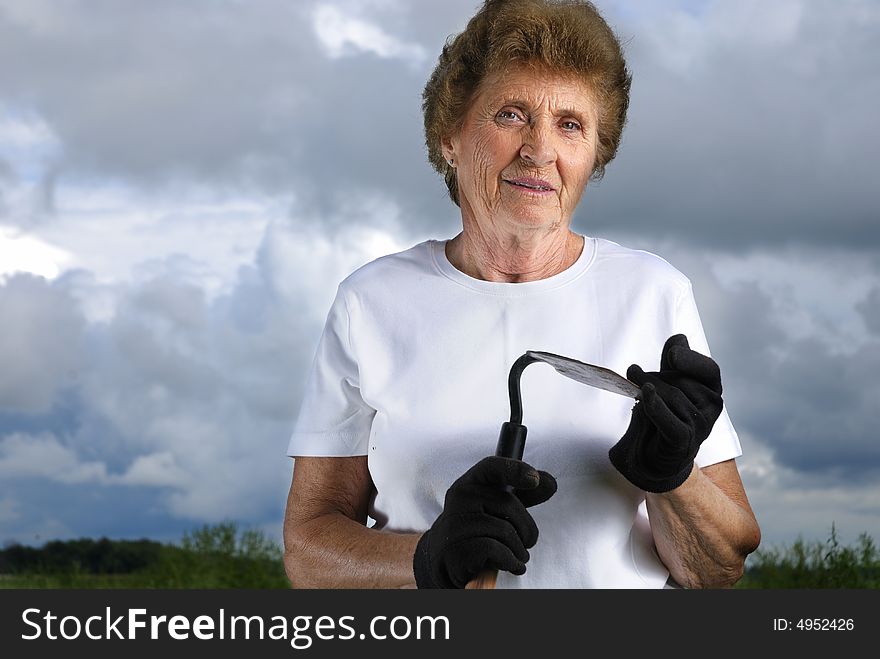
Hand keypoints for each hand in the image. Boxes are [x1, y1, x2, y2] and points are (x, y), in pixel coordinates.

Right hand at [413, 456, 556, 588]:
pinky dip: (510, 561)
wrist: (445, 557)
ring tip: (516, 557)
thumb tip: (550, 483)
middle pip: (509, 504)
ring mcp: (456, 523)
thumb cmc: (478, 528)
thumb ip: (523, 494)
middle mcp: (460, 497)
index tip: (535, 479)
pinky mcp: (456, 548)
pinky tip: (512, 566)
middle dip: (528, 528)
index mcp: (470, 482)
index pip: (491, 467)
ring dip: (519, 550)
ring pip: (505, 530)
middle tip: (527, 542)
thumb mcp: (498, 507)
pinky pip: (496, 550)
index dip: (514, 469)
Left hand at [608, 334, 723, 492]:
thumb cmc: (659, 419)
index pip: (709, 371)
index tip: (672, 354)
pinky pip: (670, 421)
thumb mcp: (664, 386)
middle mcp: (711, 410)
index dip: (692, 360)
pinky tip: (645, 394)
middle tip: (634, 373)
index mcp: (711, 392)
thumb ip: (672, 364)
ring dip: (647, 387)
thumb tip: (680, 337)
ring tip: (633, 386)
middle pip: (682, 381)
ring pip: (672, 397)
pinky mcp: (683, 444)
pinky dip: (656, 406)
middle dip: (655, 374)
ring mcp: (700, 429)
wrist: (649, 460)